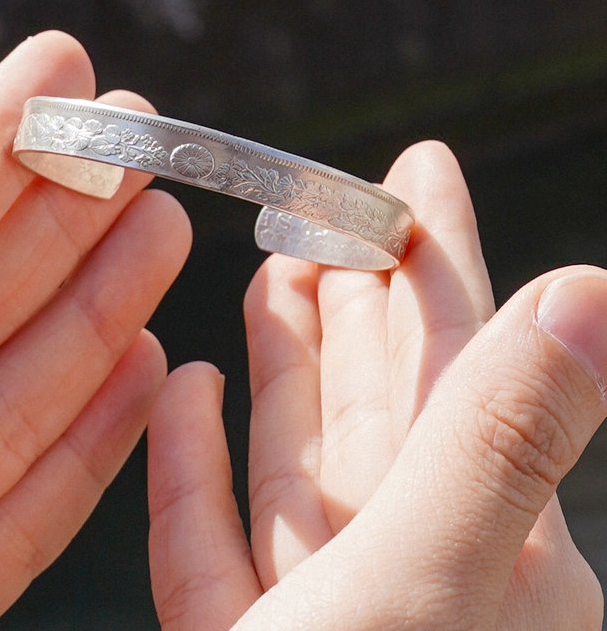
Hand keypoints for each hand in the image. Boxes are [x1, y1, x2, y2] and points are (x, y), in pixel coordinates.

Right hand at [148, 141, 604, 630]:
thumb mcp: (439, 580)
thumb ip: (494, 436)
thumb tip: (586, 288)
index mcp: (488, 553)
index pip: (460, 359)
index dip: (435, 254)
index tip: (417, 168)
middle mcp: (413, 577)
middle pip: (381, 399)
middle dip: (358, 294)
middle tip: (330, 207)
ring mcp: (322, 618)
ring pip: (299, 463)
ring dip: (283, 360)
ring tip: (273, 273)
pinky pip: (212, 545)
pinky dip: (193, 468)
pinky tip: (187, 392)